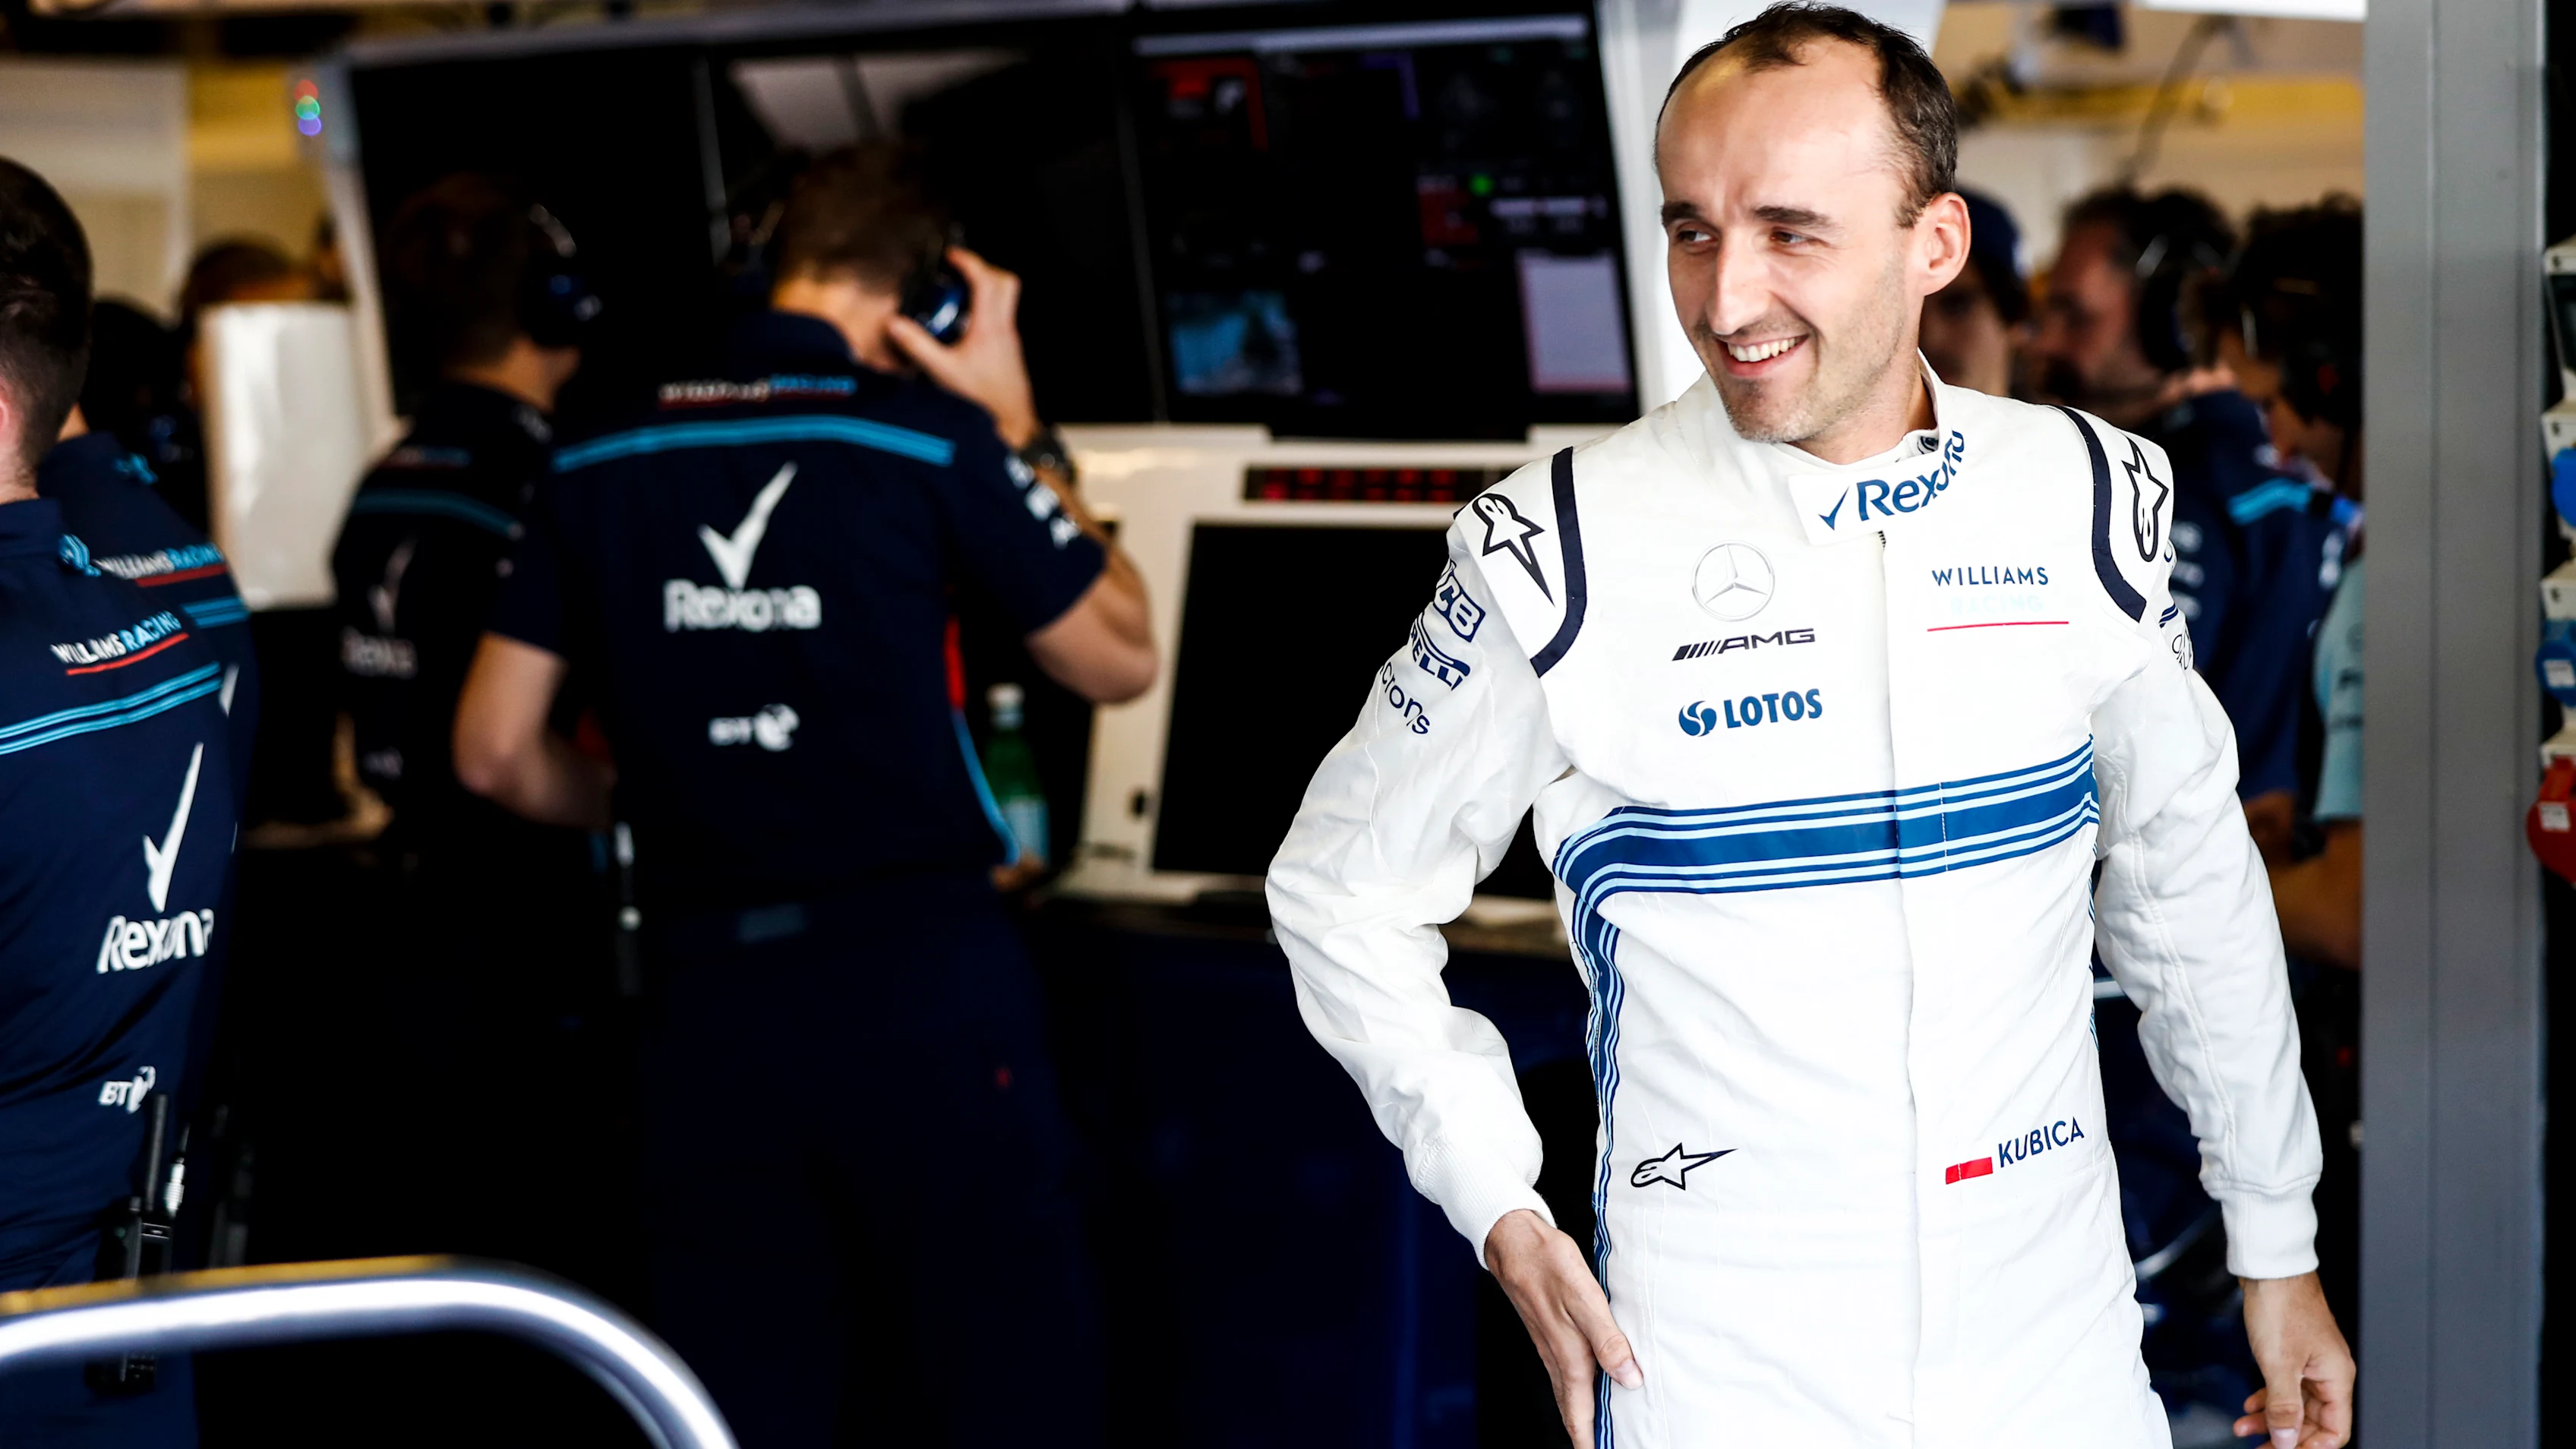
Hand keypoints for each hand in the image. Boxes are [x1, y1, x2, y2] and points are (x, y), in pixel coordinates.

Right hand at [886, 246, 1039, 447]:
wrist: (1012, 421)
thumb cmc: (983, 399)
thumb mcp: (943, 371)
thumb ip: (917, 346)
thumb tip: (894, 324)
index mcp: (989, 327)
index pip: (985, 280)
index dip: (969, 262)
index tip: (952, 256)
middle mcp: (1004, 328)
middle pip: (1006, 282)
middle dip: (983, 269)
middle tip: (960, 272)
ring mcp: (1010, 338)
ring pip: (1006, 300)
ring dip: (984, 291)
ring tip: (957, 299)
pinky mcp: (1009, 349)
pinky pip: (1001, 318)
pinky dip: (984, 312)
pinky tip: (964, 328)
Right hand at [1485, 1209, 1640, 1446]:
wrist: (1513, 1240)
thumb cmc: (1548, 1263)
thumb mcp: (1585, 1298)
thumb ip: (1608, 1339)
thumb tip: (1630, 1379)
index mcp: (1569, 1355)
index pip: (1580, 1415)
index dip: (1590, 1441)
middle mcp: (1557, 1357)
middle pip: (1573, 1411)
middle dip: (1587, 1435)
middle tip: (1605, 1447)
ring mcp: (1550, 1346)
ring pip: (1569, 1394)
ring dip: (1584, 1415)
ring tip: (1601, 1430)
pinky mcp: (1549, 1333)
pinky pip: (1566, 1374)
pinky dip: (1579, 1391)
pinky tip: (1591, 1385)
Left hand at [2235, 1272, 2353, 1447]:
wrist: (2269, 1270)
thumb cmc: (2282, 1304)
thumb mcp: (2279, 1364)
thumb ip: (2284, 1406)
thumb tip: (2286, 1439)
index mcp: (2336, 1377)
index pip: (2335, 1430)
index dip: (2310, 1446)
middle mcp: (2328, 1372)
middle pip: (2314, 1421)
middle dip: (2285, 1436)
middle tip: (2260, 1448)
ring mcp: (2310, 1363)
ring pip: (2294, 1405)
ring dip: (2270, 1419)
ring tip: (2244, 1429)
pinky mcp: (2292, 1353)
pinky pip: (2283, 1387)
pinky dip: (2267, 1399)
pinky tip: (2250, 1406)